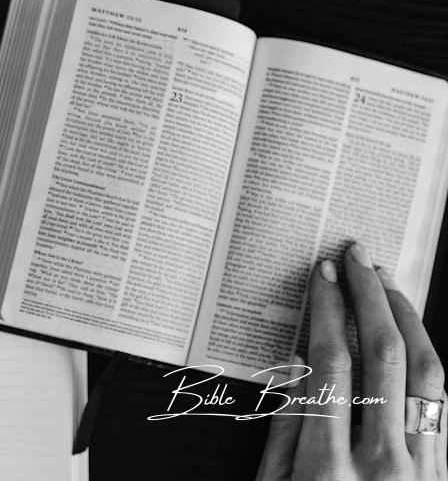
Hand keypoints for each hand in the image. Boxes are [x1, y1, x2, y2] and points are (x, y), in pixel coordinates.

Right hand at [256, 241, 447, 480]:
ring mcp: (421, 474)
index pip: (332, 366)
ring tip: (387, 285)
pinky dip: (425, 363)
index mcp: (326, 470)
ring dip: (408, 320)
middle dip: (370, 296)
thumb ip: (283, 431)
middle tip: (356, 257)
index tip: (322, 276)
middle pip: (384, 358)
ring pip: (427, 377)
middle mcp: (383, 467)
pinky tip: (408, 341)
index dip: (328, 312)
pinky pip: (441, 408)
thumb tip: (294, 366)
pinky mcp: (442, 480)